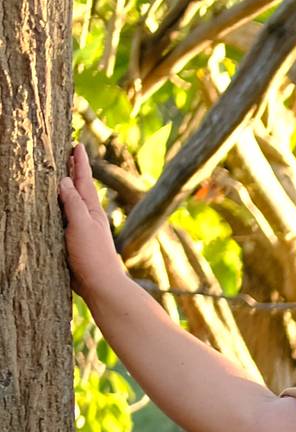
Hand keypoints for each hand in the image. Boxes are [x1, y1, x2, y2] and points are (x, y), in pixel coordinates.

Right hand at [59, 144, 129, 309]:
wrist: (102, 286)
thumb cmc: (93, 256)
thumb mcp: (81, 225)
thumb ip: (72, 202)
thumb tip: (63, 180)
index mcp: (92, 209)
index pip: (83, 180)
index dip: (79, 162)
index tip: (77, 144)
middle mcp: (88, 217)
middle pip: (79, 189)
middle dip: (73, 171)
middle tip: (70, 154)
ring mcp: (83, 229)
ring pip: (72, 203)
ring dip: (67, 189)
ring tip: (61, 177)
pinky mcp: (76, 243)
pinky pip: (65, 219)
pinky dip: (60, 210)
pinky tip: (56, 211)